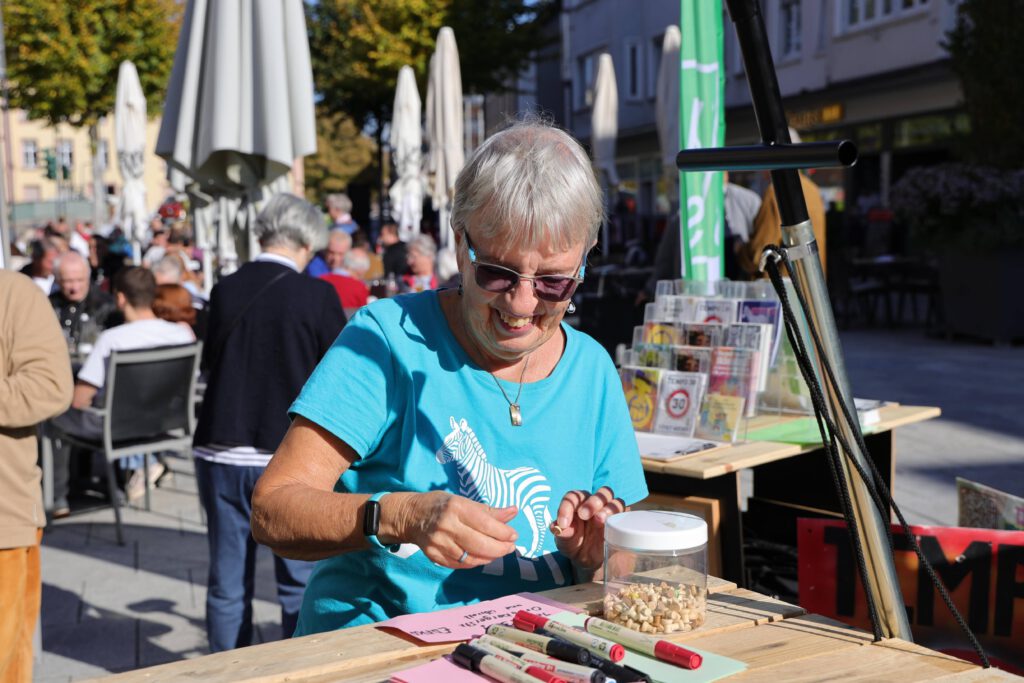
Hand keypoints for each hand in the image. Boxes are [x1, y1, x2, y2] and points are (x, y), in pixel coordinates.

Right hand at [397, 491, 517, 568]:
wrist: (410, 516)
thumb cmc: (441, 505)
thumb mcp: (463, 501)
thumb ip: (489, 510)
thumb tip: (514, 512)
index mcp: (456, 507)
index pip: (485, 523)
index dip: (503, 532)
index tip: (514, 535)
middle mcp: (447, 526)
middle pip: (480, 544)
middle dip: (500, 548)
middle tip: (510, 547)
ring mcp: (439, 543)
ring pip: (471, 558)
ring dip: (490, 557)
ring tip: (499, 552)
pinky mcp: (434, 556)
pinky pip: (460, 565)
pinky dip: (475, 562)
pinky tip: (483, 557)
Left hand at [551, 487, 624, 571]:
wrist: (587, 560)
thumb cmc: (574, 544)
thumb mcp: (564, 542)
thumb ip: (562, 533)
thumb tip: (556, 527)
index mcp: (578, 503)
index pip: (573, 497)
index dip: (567, 507)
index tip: (563, 523)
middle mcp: (595, 504)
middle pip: (600, 493)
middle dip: (593, 502)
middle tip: (584, 515)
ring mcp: (610, 512)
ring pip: (615, 501)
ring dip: (609, 508)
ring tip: (600, 520)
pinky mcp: (620, 522)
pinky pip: (626, 515)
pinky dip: (621, 518)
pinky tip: (614, 527)